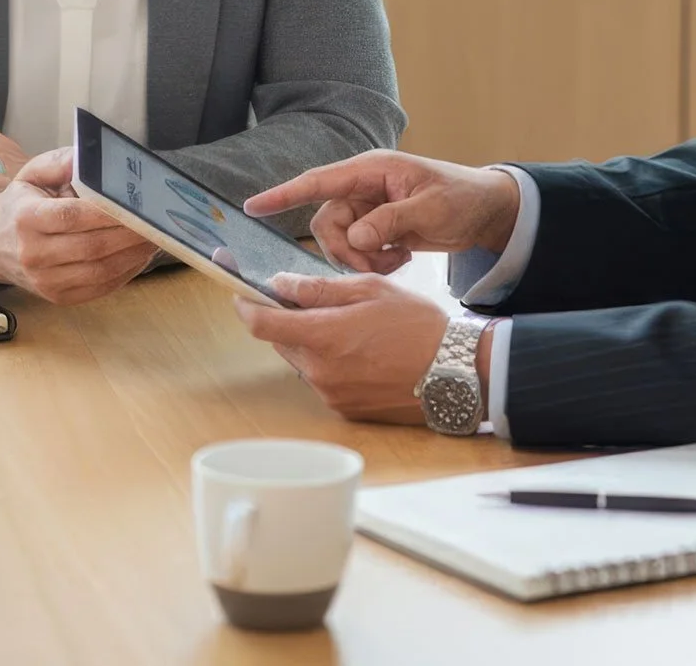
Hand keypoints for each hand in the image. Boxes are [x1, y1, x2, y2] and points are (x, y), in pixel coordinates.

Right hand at [0, 149, 154, 304]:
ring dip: (132, 256)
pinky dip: (124, 273)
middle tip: (157, 221)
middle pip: (90, 246)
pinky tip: (138, 256)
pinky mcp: (56, 297)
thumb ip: (62, 162)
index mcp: (26, 218)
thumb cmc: (22, 202)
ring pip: (98, 272)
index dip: (106, 213)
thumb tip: (91, 157)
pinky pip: (98, 289)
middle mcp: (32, 254)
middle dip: (129, 235)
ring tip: (155, 238)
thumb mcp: (33, 172)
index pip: (71, 217)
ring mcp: (44, 281)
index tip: (135, 204)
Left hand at [233, 272, 449, 423]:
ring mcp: (332, 394)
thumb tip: (280, 284)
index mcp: (323, 337)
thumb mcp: (370, 290)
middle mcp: (320, 371)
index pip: (261, 324)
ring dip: (311, 340)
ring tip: (349, 325)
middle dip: (287, 319)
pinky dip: (329, 361)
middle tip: (311, 300)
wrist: (455, 373)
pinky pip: (322, 379)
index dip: (245, 306)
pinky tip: (360, 349)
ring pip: (302, 359)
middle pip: (281, 341)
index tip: (240, 293)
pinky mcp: (345, 410)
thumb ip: (319, 288)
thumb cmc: (418, 324)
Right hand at [243, 151, 521, 274]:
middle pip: (326, 223)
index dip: (284, 194)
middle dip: (344, 250)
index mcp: (371, 170)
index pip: (318, 181)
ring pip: (340, 242)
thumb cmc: (462, 197)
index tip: (252, 207)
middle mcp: (363, 187)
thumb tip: (355, 239)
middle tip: (376, 263)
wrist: (485, 211)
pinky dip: (374, 263)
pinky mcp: (377, 229)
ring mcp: (369, 209)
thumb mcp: (430, 208)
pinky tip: (401, 257)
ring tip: (396, 259)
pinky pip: (357, 253)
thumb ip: (390, 221)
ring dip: (361, 260)